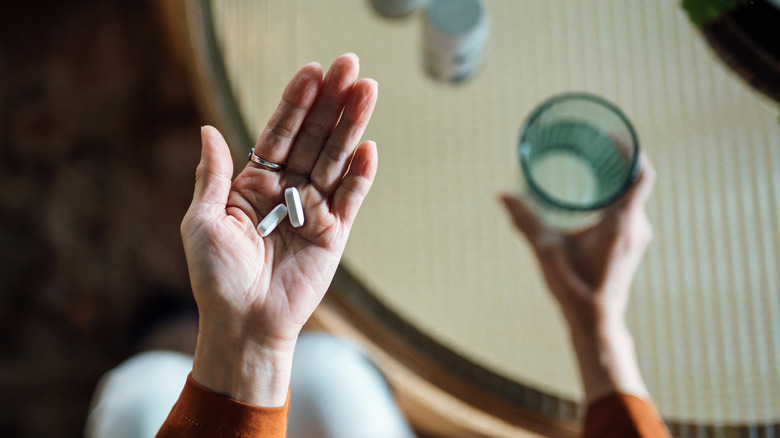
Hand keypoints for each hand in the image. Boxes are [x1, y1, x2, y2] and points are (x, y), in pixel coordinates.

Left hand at [180, 54, 377, 405]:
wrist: (243, 323)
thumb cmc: (216, 277)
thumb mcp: (201, 221)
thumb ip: (213, 175)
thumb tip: (209, 129)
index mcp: (254, 184)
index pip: (279, 133)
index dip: (296, 102)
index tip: (312, 71)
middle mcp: (286, 191)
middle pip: (313, 137)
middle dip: (332, 102)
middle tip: (351, 66)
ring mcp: (313, 210)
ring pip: (335, 160)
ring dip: (351, 126)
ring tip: (367, 91)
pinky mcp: (333, 234)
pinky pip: (350, 198)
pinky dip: (360, 174)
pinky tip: (369, 147)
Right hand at [501, 155, 654, 328]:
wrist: (595, 321)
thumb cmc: (574, 287)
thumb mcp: (546, 250)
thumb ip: (525, 221)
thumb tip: (503, 194)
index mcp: (622, 222)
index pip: (640, 174)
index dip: (631, 150)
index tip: (612, 136)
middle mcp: (636, 226)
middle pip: (636, 181)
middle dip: (619, 159)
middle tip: (595, 143)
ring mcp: (636, 237)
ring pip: (633, 196)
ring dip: (617, 178)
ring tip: (593, 163)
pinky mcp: (630, 245)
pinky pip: (629, 210)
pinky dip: (616, 195)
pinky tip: (595, 194)